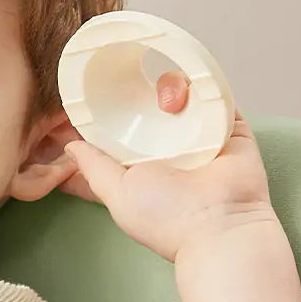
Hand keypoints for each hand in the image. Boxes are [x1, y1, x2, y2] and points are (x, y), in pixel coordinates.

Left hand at [55, 73, 276, 262]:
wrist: (220, 224)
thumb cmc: (166, 217)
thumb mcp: (116, 192)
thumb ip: (93, 167)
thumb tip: (70, 146)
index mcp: (144, 164)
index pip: (120, 132)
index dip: (104, 114)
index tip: (87, 97)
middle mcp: (172, 148)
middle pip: (150, 106)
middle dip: (137, 89)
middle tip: (123, 77)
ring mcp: (201, 135)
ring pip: (182, 94)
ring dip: (169, 87)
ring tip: (166, 102)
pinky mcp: (230, 126)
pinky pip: (215, 94)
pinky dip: (201, 84)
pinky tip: (184, 93)